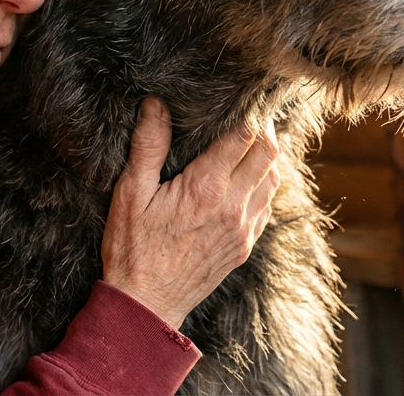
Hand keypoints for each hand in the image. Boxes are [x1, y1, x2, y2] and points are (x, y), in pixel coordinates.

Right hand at [100, 97, 279, 329]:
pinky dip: (264, 184)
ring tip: (250, 141)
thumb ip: (147, 147)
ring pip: (274, 180)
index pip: (244, 137)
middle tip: (250, 114)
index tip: (240, 100)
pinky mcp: (244, 246)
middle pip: (269, 154)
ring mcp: (243, 229)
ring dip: (267, 156)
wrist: (146, 305)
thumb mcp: (130, 194)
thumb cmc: (131, 249)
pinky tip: (246, 178)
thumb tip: (155, 105)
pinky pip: (266, 206)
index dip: (247, 113)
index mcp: (206, 188)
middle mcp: (233, 207)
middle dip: (263, 129)